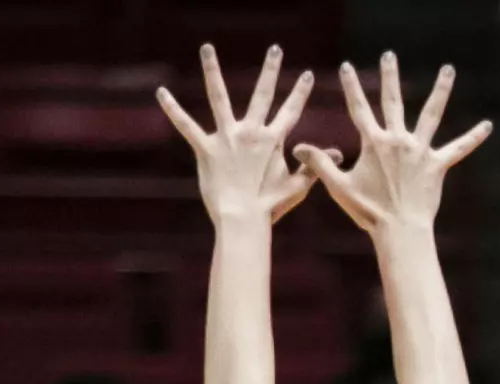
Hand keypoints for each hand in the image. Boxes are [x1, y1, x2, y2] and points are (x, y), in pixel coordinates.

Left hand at [157, 44, 332, 226]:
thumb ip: (314, 167)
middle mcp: (251, 133)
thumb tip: (339, 154)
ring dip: (212, 70)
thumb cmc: (269, 207)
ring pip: (219, 97)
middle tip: (275, 49)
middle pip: (262, 95)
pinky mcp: (206, 149)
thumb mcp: (298, 187)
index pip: (290, 111)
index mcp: (273, 141)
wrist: (243, 219)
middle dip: (271, 70)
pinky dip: (173, 109)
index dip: (299, 93)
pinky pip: (186, 125)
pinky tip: (161, 92)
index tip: (306, 74)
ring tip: (207, 47)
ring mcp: (227, 138)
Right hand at [292, 52, 491, 236]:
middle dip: (389, 77)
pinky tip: (488, 126)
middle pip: (393, 102)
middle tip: (389, 56)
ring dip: (440, 91)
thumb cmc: (368, 212)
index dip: (351, 87)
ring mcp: (420, 151)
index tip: (347, 67)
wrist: (399, 230)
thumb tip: (296, 147)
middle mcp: (397, 141)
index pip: (359, 109)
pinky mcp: (437, 165)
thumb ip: (318, 164)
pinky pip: (458, 149)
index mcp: (373, 143)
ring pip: (431, 115)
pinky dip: (473, 138)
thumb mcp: (338, 187)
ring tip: (448, 70)